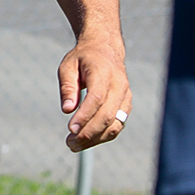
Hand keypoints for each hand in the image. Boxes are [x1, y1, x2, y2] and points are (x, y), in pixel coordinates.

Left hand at [58, 32, 130, 151]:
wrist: (105, 49)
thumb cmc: (83, 59)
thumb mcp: (68, 66)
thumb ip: (68, 87)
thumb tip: (67, 110)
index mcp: (103, 72)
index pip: (97, 98)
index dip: (85, 116)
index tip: (70, 129)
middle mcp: (119, 85)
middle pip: (107, 115)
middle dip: (88, 133)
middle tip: (69, 143)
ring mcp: (125, 96)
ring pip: (115, 124)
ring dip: (95, 138)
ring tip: (75, 145)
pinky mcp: (126, 105)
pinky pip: (118, 125)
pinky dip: (103, 135)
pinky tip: (87, 140)